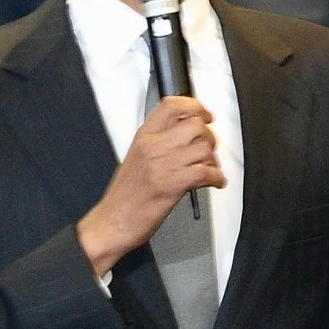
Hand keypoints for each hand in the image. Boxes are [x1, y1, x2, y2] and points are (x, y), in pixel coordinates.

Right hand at [76, 95, 224, 273]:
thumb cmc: (125, 195)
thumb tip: (187, 134)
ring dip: (214, 160)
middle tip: (209, 149)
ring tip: (210, 169)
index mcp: (143, 136)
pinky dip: (217, 178)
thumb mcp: (137, 157)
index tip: (206, 115)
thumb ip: (159, 142)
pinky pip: (206, 172)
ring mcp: (162, 165)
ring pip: (204, 148)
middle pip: (195, 125)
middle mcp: (152, 146)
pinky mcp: (171, 185)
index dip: (195, 107)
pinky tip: (215, 182)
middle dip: (209, 138)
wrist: (112, 222)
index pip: (172, 105)